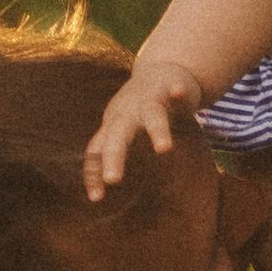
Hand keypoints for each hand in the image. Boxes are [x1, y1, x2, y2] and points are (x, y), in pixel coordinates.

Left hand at [86, 59, 206, 197]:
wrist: (161, 71)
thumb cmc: (138, 111)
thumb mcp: (121, 133)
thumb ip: (114, 157)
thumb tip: (102, 197)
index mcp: (113, 129)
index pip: (97, 151)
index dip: (94, 173)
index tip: (96, 198)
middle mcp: (127, 115)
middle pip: (117, 136)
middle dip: (114, 157)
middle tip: (113, 180)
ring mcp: (149, 101)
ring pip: (152, 116)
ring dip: (157, 131)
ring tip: (164, 149)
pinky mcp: (171, 89)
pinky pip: (174, 91)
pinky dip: (176, 92)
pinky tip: (177, 92)